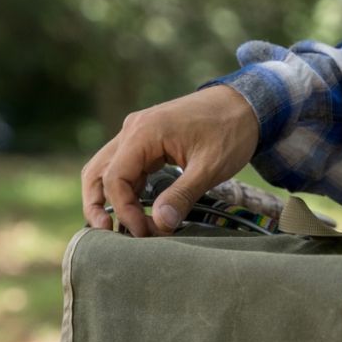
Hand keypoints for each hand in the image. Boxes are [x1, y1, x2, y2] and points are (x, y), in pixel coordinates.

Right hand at [81, 86, 258, 235]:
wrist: (244, 106)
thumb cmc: (230, 133)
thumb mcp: (209, 168)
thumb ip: (182, 195)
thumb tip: (159, 225)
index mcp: (143, 133)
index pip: (115, 178)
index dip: (124, 210)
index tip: (144, 232)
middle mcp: (132, 131)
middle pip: (97, 172)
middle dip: (97, 206)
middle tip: (108, 235)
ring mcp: (137, 134)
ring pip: (107, 170)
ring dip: (108, 200)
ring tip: (117, 229)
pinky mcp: (147, 142)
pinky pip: (126, 168)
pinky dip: (126, 191)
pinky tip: (136, 212)